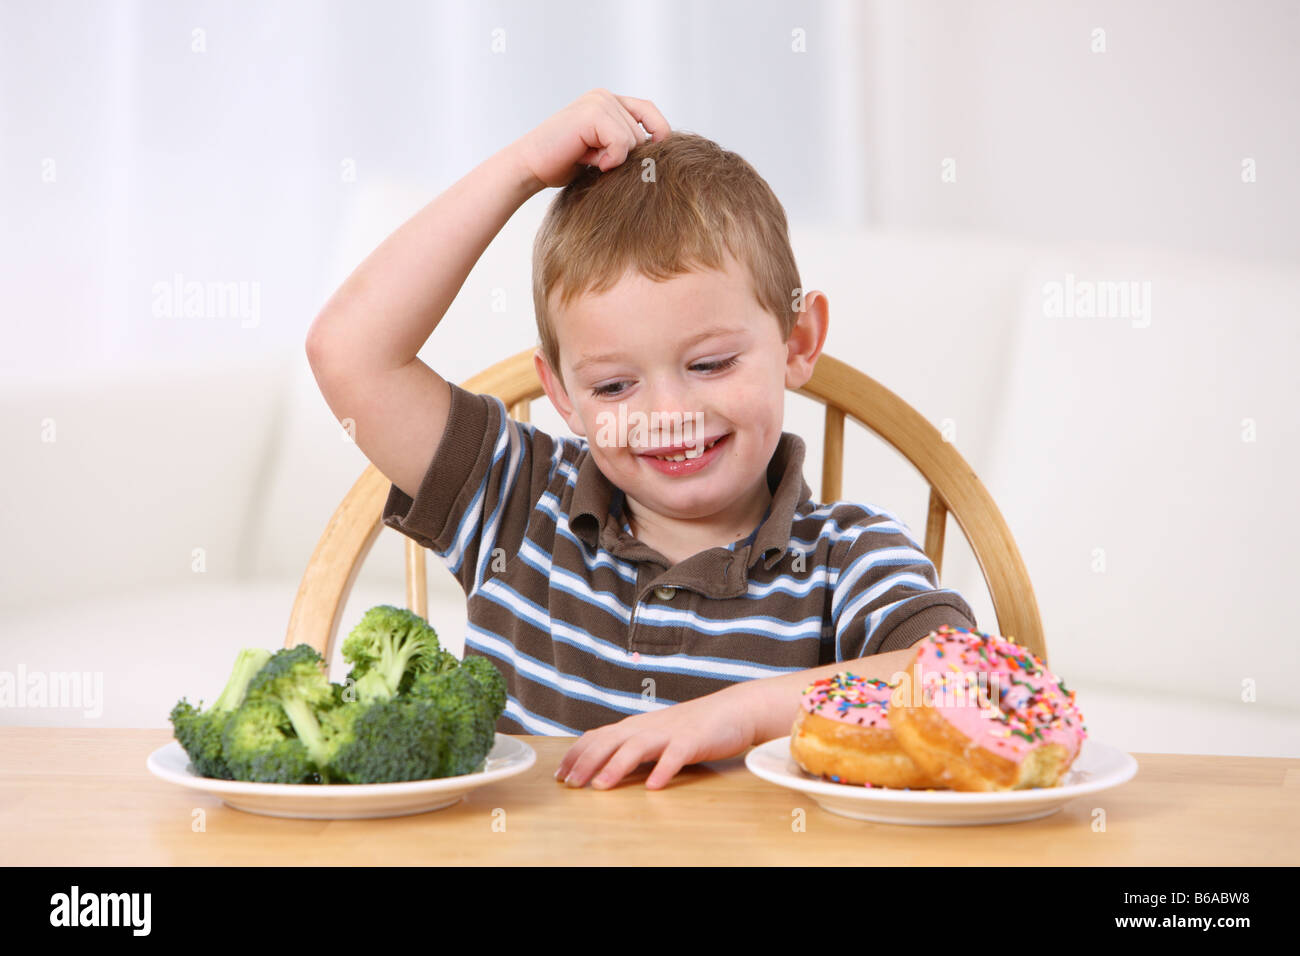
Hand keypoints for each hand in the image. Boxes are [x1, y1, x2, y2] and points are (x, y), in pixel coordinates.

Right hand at [510, 88, 670, 190]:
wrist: (530, 166)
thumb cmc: (563, 164)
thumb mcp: (602, 152)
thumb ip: (624, 144)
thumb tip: (661, 156)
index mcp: (608, 102)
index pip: (649, 112)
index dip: (659, 134)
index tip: (655, 160)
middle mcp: (604, 97)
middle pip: (643, 132)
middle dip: (627, 157)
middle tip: (597, 162)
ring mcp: (599, 102)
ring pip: (634, 140)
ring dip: (615, 160)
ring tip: (590, 160)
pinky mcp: (593, 114)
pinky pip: (622, 143)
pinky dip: (611, 159)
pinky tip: (591, 162)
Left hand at [553, 682, 759, 789]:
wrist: (731, 710)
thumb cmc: (691, 726)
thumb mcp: (654, 734)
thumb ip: (630, 746)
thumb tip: (601, 764)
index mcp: (635, 727)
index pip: (597, 737)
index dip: (576, 754)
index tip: (559, 774)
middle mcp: (647, 727)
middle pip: (610, 742)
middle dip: (586, 762)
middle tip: (570, 784)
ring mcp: (669, 733)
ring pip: (637, 748)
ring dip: (616, 767)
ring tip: (600, 786)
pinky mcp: (693, 741)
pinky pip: (676, 756)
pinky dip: (663, 770)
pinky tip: (654, 786)